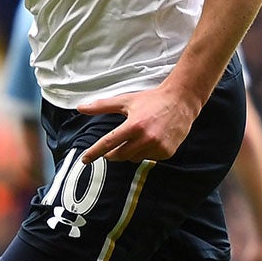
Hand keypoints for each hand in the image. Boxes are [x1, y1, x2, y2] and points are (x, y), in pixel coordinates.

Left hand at [76, 84, 196, 162]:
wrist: (181, 102)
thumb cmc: (152, 100)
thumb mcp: (126, 100)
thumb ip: (102, 106)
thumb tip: (80, 108)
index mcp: (134, 125)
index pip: (108, 143)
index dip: (94, 152)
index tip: (84, 160)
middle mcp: (146, 138)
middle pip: (119, 155)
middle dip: (112, 153)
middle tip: (110, 149)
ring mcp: (157, 147)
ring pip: (133, 158)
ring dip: (129, 152)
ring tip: (137, 138)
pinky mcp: (166, 153)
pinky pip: (148, 158)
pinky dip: (145, 152)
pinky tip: (150, 140)